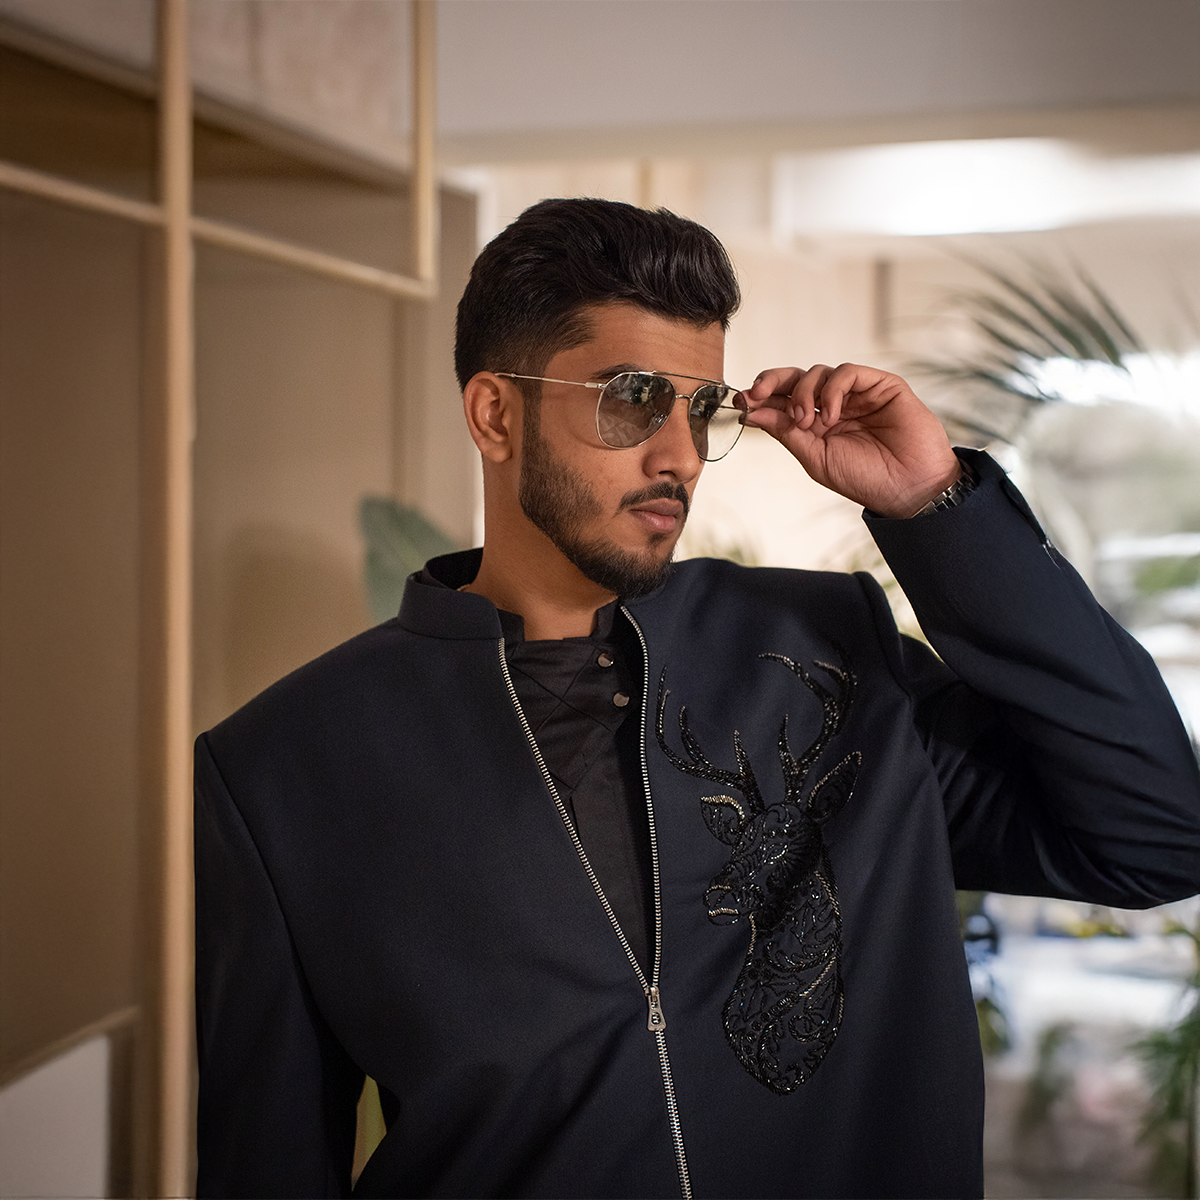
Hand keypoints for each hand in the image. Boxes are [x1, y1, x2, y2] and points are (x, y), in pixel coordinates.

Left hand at [739, 363, 960, 517]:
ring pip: (818, 373)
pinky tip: (831, 415)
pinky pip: (847, 372)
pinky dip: (833, 390)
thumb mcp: (814, 457)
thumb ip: (786, 431)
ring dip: (804, 392)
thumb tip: (751, 410)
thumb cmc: (864, 478)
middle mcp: (834, 405)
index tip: (741, 401)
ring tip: (807, 421)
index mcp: (816, 423)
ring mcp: (857, 394)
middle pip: (796, 378)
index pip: (783, 400)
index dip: (761, 397)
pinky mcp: (881, 385)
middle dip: (771, 382)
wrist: (908, 488)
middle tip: (757, 394)